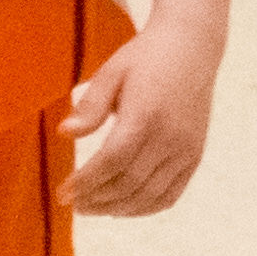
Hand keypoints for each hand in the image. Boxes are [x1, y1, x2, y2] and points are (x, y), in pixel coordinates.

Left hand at [59, 23, 219, 218]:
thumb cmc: (145, 57)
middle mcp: (170, 136)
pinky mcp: (195, 155)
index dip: (85, 182)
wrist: (192, 47)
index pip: (112, 161)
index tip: (62, 194)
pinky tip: (122, 207)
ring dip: (118, 208)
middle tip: (73, 204)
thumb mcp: (111, 72)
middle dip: (97, 198)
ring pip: (150, 195)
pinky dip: (145, 208)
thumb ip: (90, 106)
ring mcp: (186, 149)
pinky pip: (170, 194)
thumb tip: (64, 134)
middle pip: (129, 183)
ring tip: (93, 208)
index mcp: (146, 114)